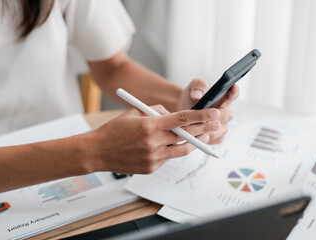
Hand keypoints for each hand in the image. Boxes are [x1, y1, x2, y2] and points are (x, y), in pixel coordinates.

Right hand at [83, 105, 219, 173]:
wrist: (97, 152)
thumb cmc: (114, 130)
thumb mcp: (134, 112)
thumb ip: (156, 111)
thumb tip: (173, 114)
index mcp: (150, 125)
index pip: (182, 119)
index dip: (201, 116)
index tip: (215, 113)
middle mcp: (154, 142)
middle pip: (187, 136)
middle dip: (205, 129)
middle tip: (218, 124)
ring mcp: (154, 157)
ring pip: (182, 151)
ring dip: (195, 143)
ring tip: (205, 137)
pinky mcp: (152, 168)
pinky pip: (169, 158)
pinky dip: (173, 150)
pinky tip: (174, 145)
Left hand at [177, 78, 238, 143]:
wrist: (183, 110)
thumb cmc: (191, 98)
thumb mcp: (193, 87)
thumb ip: (198, 87)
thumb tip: (197, 95)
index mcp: (224, 97)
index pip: (233, 94)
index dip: (233, 92)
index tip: (232, 87)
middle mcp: (225, 111)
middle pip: (226, 114)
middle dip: (217, 114)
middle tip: (211, 114)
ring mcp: (223, 125)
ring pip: (220, 128)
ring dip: (210, 128)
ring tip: (200, 126)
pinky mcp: (218, 136)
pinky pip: (216, 139)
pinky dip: (208, 138)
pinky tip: (198, 135)